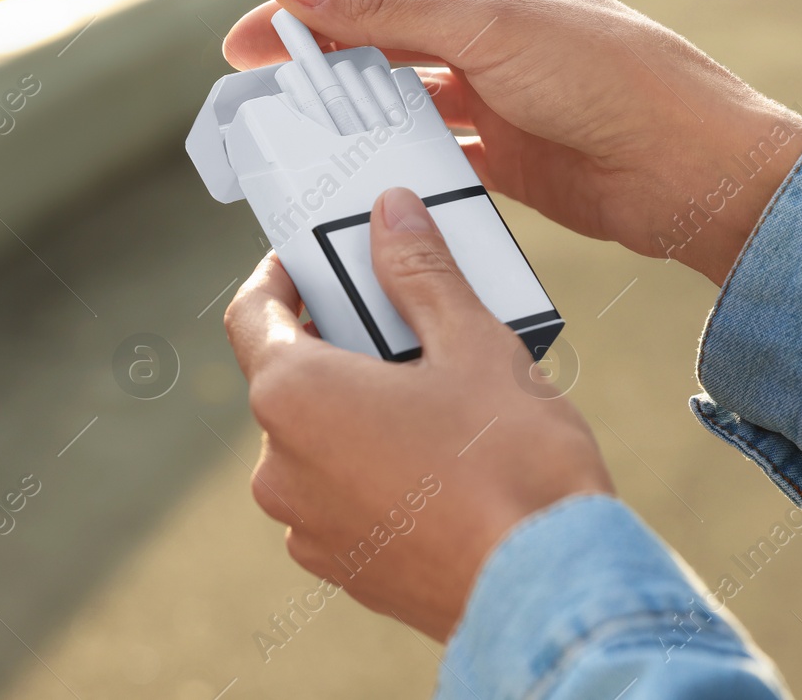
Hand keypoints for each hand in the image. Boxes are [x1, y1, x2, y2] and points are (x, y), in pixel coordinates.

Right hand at [223, 0, 801, 284]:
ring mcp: (496, 96)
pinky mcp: (504, 156)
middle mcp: (489, 32)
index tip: (243, 44)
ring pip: (400, 101)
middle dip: (319, 67)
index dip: (305, 13)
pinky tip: (351, 174)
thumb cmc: (606, 76)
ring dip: (351, 116)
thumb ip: (385, 11)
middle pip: (381, 45)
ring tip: (289, 137)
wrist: (691, 169)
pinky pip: (430, 153)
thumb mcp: (487, 27)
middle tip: (250, 94)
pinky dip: (392, 161)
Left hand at [223, 186, 612, 639]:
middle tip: (400, 315)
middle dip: (337, 340)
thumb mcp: (472, 342)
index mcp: (295, 397)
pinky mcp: (343, 568)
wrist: (551, 588)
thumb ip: (419, 271)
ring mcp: (308, 526)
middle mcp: (281, 468)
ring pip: (317, 439)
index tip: (310, 260)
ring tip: (433, 389)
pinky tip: (437, 456)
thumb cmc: (511, 462)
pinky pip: (340, 494)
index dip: (278, 276)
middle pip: (290, 378)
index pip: (251, 315)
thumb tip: (391, 213)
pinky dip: (372, 464)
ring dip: (358, 405)